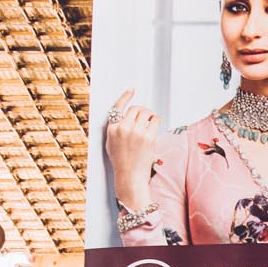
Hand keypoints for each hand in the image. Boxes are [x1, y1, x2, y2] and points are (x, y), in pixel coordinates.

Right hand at [100, 91, 163, 205]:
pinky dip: (156, 121)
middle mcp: (123, 128)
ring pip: (146, 112)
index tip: (131, 90)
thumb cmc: (121, 161)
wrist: (129, 176)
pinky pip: (155, 120)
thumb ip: (116, 129)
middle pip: (135, 108)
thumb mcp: (111, 143)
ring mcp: (136, 132)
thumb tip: (126, 117)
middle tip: (144, 119)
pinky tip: (153, 128)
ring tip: (148, 125)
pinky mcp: (148, 137)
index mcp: (112, 129)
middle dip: (141, 111)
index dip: (125, 96)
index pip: (117, 107)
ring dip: (149, 116)